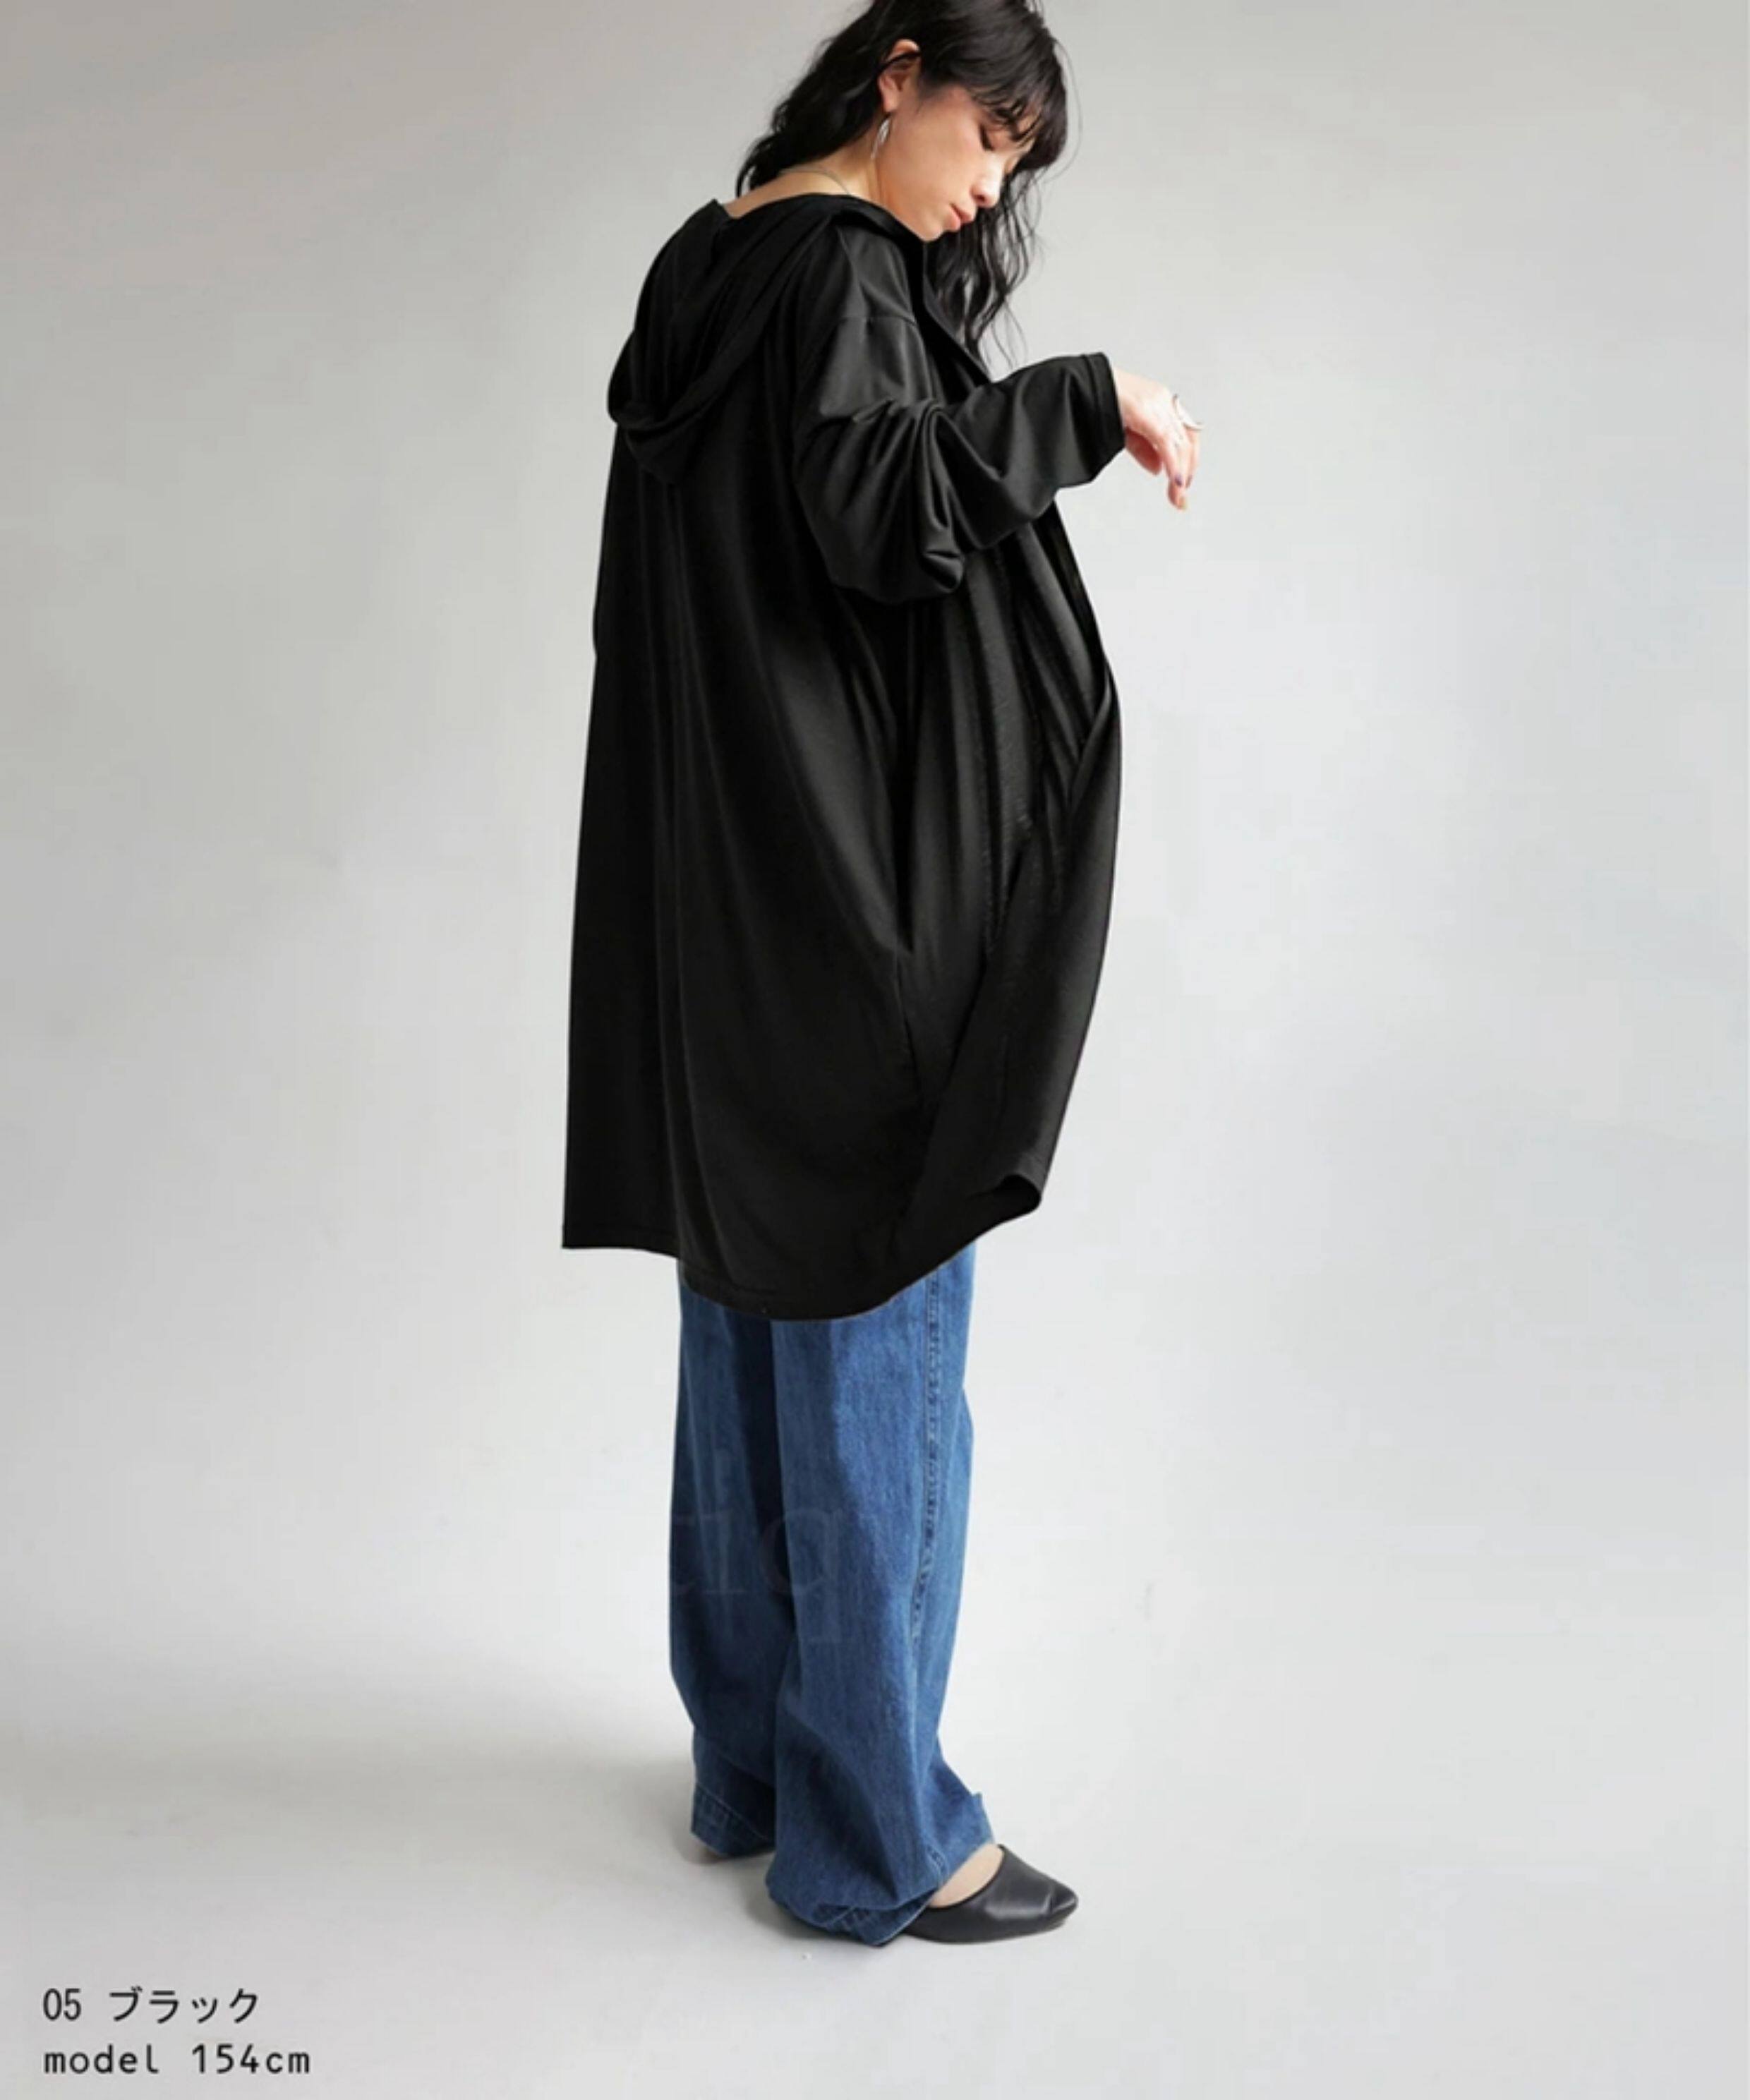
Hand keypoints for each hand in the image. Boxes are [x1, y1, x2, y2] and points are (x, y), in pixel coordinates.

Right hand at [1109, 366, 1199, 508]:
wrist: (1075, 385)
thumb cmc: (1095, 401)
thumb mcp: (1123, 430)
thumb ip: (1143, 449)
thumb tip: (1159, 468)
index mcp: (1160, 402)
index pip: (1187, 434)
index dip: (1189, 461)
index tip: (1182, 484)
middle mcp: (1161, 400)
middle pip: (1187, 441)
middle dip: (1186, 473)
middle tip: (1180, 498)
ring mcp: (1154, 403)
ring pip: (1179, 443)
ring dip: (1180, 473)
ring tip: (1176, 494)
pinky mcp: (1143, 410)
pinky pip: (1165, 441)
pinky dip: (1173, 464)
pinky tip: (1175, 480)